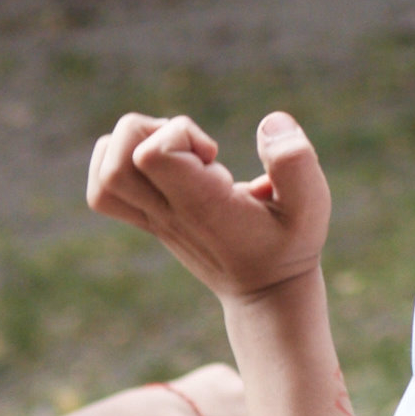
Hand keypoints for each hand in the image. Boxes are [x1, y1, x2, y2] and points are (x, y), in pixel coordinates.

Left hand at [87, 108, 333, 303]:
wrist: (266, 294)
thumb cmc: (290, 243)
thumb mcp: (312, 203)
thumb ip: (295, 160)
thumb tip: (270, 121)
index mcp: (201, 204)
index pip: (152, 155)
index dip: (181, 134)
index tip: (213, 152)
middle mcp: (168, 213)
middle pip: (117, 161)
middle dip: (150, 130)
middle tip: (190, 147)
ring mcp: (153, 220)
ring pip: (104, 175)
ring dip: (131, 145)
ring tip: (174, 151)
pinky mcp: (149, 221)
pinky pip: (103, 190)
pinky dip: (116, 163)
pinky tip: (158, 161)